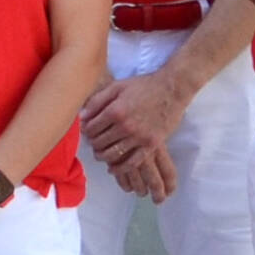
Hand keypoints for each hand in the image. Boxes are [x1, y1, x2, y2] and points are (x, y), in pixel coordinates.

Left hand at [83, 74, 183, 199]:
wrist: (172, 89)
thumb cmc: (144, 86)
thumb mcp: (117, 87)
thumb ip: (97, 101)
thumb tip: (81, 117)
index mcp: (115, 111)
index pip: (90, 128)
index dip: (85, 130)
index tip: (87, 130)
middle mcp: (126, 126)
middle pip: (99, 142)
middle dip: (93, 142)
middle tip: (93, 141)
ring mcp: (139, 137)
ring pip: (112, 154)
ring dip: (102, 156)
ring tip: (100, 153)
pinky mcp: (151, 145)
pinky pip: (132, 162)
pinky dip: (120, 168)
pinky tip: (113, 169)